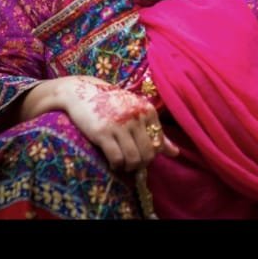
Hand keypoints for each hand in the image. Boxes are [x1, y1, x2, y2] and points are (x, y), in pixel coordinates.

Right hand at [60, 75, 178, 171]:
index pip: (159, 142)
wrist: (81, 92)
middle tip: (132, 164)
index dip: (151, 153)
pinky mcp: (103, 133)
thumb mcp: (136, 112)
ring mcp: (119, 125)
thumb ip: (155, 131)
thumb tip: (176, 153)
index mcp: (147, 110)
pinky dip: (116, 165)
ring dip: (129, 167)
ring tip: (123, 165)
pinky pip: (117, 158)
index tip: (141, 154)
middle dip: (141, 164)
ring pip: (134, 159)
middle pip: (148, 153)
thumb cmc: (111, 103)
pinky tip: (112, 163)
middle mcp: (136, 117)